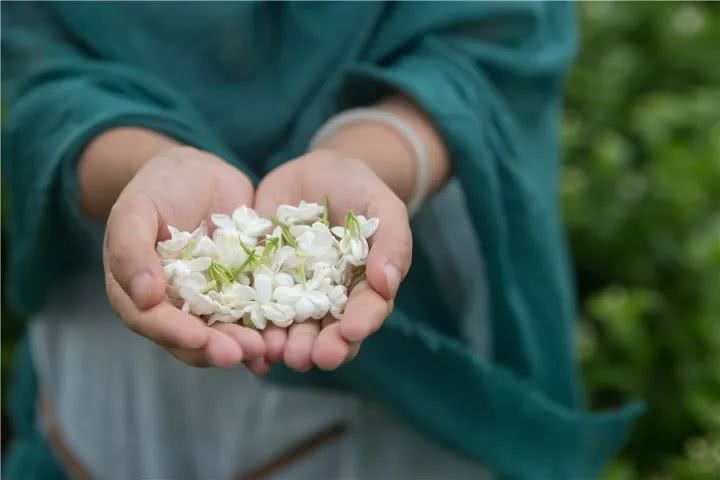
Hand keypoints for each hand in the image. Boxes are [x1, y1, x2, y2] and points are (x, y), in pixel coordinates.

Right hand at [103, 147, 268, 370]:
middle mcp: (175, 305)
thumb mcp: (135, 211)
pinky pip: (253, 314)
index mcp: (139, 293)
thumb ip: (130, 250)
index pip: (154, 322)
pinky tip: (281, 339)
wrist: (198, 172)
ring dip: (245, 345)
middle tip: (242, 354)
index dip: (176, 334)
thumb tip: (143, 296)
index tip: (199, 340)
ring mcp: (210, 300)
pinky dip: (267, 329)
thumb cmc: (157, 188)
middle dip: (217, 348)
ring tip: (266, 350)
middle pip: (193, 337)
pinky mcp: (242, 290)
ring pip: (225, 332)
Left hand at [254, 149, 412, 370]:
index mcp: (362, 288)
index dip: (360, 323)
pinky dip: (248, 326)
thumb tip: (388, 284)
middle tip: (310, 358)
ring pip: (288, 328)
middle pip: (326, 331)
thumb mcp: (382, 208)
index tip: (352, 331)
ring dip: (283, 344)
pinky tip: (243, 338)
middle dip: (319, 347)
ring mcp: (292, 293)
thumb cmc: (358, 189)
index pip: (365, 312)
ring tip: (275, 352)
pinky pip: (252, 307)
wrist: (316, 172)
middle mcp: (327, 300)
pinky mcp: (259, 281)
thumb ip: (392, 243)